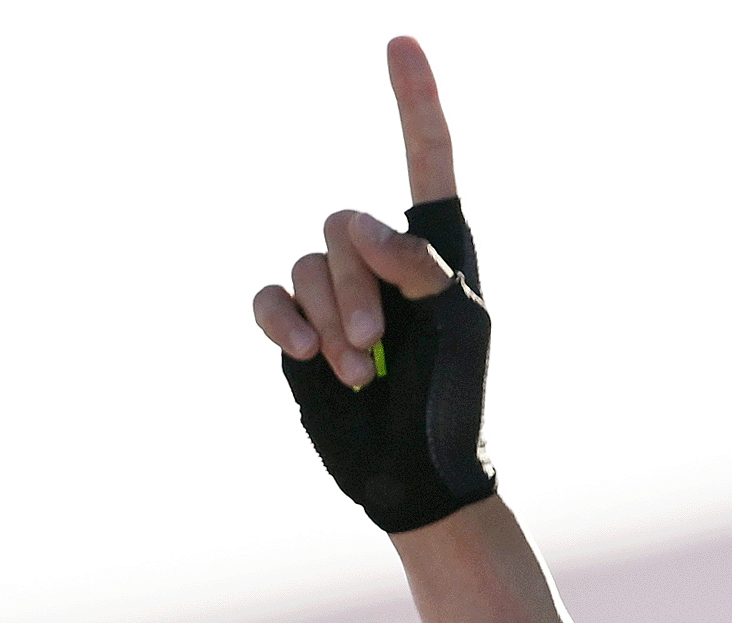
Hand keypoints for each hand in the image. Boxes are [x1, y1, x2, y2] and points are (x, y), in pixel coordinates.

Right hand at [250, 38, 460, 391]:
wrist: (418, 472)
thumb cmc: (454, 398)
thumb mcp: (461, 326)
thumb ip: (424, 266)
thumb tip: (367, 231)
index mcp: (437, 251)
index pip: (426, 163)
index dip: (415, 104)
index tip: (401, 42)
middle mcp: (381, 260)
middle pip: (343, 224)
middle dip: (357, 284)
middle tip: (380, 342)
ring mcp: (335, 291)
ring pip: (306, 262)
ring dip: (332, 318)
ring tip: (361, 369)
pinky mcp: (298, 326)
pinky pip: (270, 296)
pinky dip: (284, 322)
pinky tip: (309, 356)